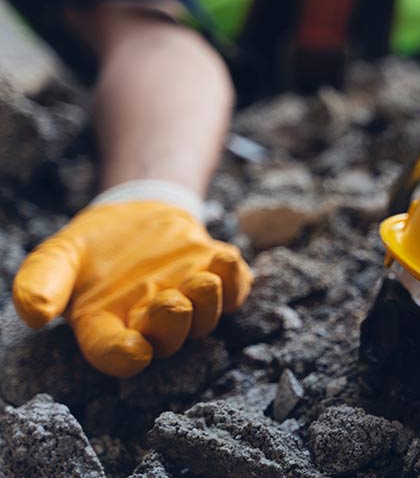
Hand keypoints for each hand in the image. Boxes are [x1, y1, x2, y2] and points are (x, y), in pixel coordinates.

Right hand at [12, 201, 251, 377]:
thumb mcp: (59, 257)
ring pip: (204, 319)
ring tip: (203, 281)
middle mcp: (151, 324)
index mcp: (107, 327)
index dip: (124, 356)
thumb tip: (35, 313)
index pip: (114, 352)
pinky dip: (234, 279)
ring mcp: (188, 303)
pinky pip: (234, 290)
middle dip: (172, 325)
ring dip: (207, 304)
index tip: (133, 350)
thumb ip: (42, 281)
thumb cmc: (93, 246)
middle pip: (167, 339)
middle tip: (172, 303)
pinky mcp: (215, 280)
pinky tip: (226, 259)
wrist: (134, 214)